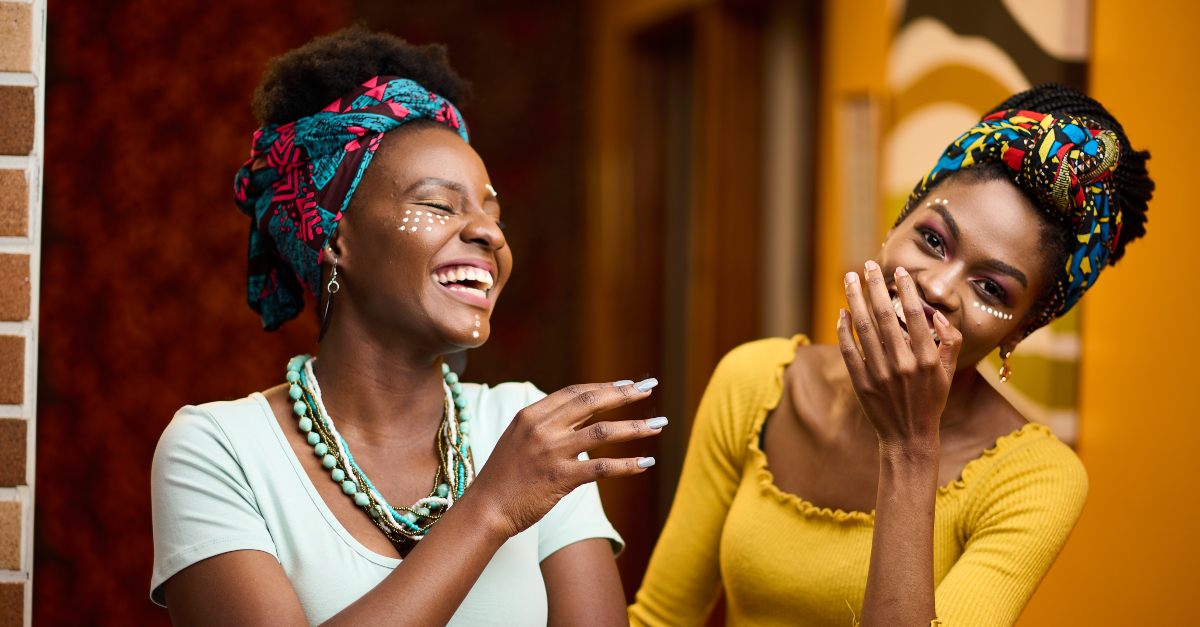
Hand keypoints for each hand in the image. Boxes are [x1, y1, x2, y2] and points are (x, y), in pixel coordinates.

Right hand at [464, 380, 663, 538]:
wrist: (486, 508)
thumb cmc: (504, 476)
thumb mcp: (519, 439)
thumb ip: (548, 425)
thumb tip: (582, 416)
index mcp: (531, 414)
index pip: (575, 392)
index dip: (605, 386)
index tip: (628, 384)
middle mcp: (542, 428)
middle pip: (592, 403)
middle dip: (625, 394)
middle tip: (650, 389)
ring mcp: (552, 453)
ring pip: (603, 432)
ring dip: (635, 426)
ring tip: (659, 424)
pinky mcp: (560, 478)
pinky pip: (602, 468)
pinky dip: (627, 465)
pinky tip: (645, 463)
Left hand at [836, 261, 960, 450]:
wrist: (909, 436)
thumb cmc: (931, 401)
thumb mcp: (950, 373)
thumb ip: (950, 342)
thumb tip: (938, 316)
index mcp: (927, 358)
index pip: (916, 315)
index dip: (906, 291)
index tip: (898, 272)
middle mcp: (903, 363)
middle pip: (886, 315)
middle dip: (875, 286)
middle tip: (868, 264)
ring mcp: (880, 373)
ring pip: (864, 328)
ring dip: (855, 299)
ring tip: (850, 278)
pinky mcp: (861, 382)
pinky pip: (849, 350)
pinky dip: (843, 329)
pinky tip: (842, 312)